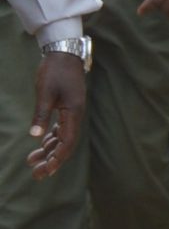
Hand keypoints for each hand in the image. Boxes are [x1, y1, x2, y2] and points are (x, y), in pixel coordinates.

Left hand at [27, 50, 83, 178]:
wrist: (64, 53)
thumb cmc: (55, 72)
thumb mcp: (45, 93)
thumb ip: (41, 114)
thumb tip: (35, 136)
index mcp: (73, 113)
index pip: (67, 142)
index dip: (57, 158)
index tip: (46, 171)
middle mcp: (75, 116)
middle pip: (66, 144)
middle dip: (52, 160)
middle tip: (37, 175)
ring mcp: (72, 112)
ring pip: (62, 138)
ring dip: (49, 151)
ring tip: (32, 163)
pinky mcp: (66, 108)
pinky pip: (60, 129)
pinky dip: (50, 139)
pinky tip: (40, 145)